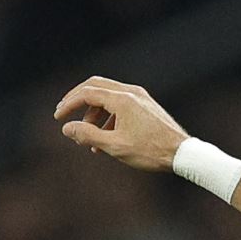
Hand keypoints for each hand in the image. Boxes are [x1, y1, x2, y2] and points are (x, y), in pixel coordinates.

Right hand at [53, 77, 188, 172]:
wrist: (182, 153)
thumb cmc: (150, 151)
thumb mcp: (114, 146)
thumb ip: (88, 135)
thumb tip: (67, 128)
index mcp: (122, 99)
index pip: (87, 93)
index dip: (69, 104)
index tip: (57, 117)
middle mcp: (131, 92)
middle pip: (95, 86)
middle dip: (77, 100)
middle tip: (64, 113)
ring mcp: (140, 97)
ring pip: (108, 96)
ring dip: (93, 113)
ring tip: (87, 138)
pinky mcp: (146, 105)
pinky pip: (120, 103)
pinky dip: (107, 116)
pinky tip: (105, 138)